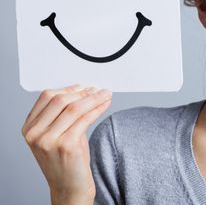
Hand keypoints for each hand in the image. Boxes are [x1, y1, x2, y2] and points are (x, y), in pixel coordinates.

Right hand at [21, 84, 112, 204]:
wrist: (69, 188)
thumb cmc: (66, 161)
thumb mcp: (58, 134)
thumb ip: (63, 114)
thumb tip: (83, 90)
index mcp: (29, 128)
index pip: (47, 97)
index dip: (68, 88)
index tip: (84, 87)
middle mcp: (35, 134)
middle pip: (61, 100)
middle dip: (84, 92)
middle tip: (99, 90)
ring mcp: (49, 140)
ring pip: (74, 108)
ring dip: (94, 98)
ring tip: (106, 95)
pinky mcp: (66, 146)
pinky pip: (85, 119)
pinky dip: (98, 109)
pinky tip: (105, 105)